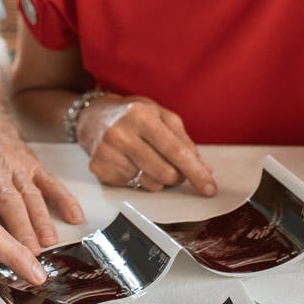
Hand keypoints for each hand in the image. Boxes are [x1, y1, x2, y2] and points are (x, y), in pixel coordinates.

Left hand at [0, 112, 85, 250]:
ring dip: (40, 221)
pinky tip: (74, 217)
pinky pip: (50, 181)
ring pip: (29, 195)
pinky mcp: (30, 160)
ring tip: (46, 247)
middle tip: (25, 259)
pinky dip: (63, 198)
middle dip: (17, 232)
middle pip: (5, 204)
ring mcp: (13, 163)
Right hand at [77, 95, 216, 196]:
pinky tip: (130, 163)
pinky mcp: (98, 168)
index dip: (196, 172)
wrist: (93, 116)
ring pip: (150, 184)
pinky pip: (132, 187)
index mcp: (140, 115)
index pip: (175, 150)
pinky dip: (138, 180)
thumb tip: (204, 170)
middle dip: (177, 176)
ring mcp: (107, 152)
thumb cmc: (133, 115)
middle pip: (165, 172)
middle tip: (174, 168)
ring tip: (149, 161)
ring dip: (158, 180)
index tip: (210, 188)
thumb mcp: (161, 116)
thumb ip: (184, 141)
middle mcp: (120, 133)